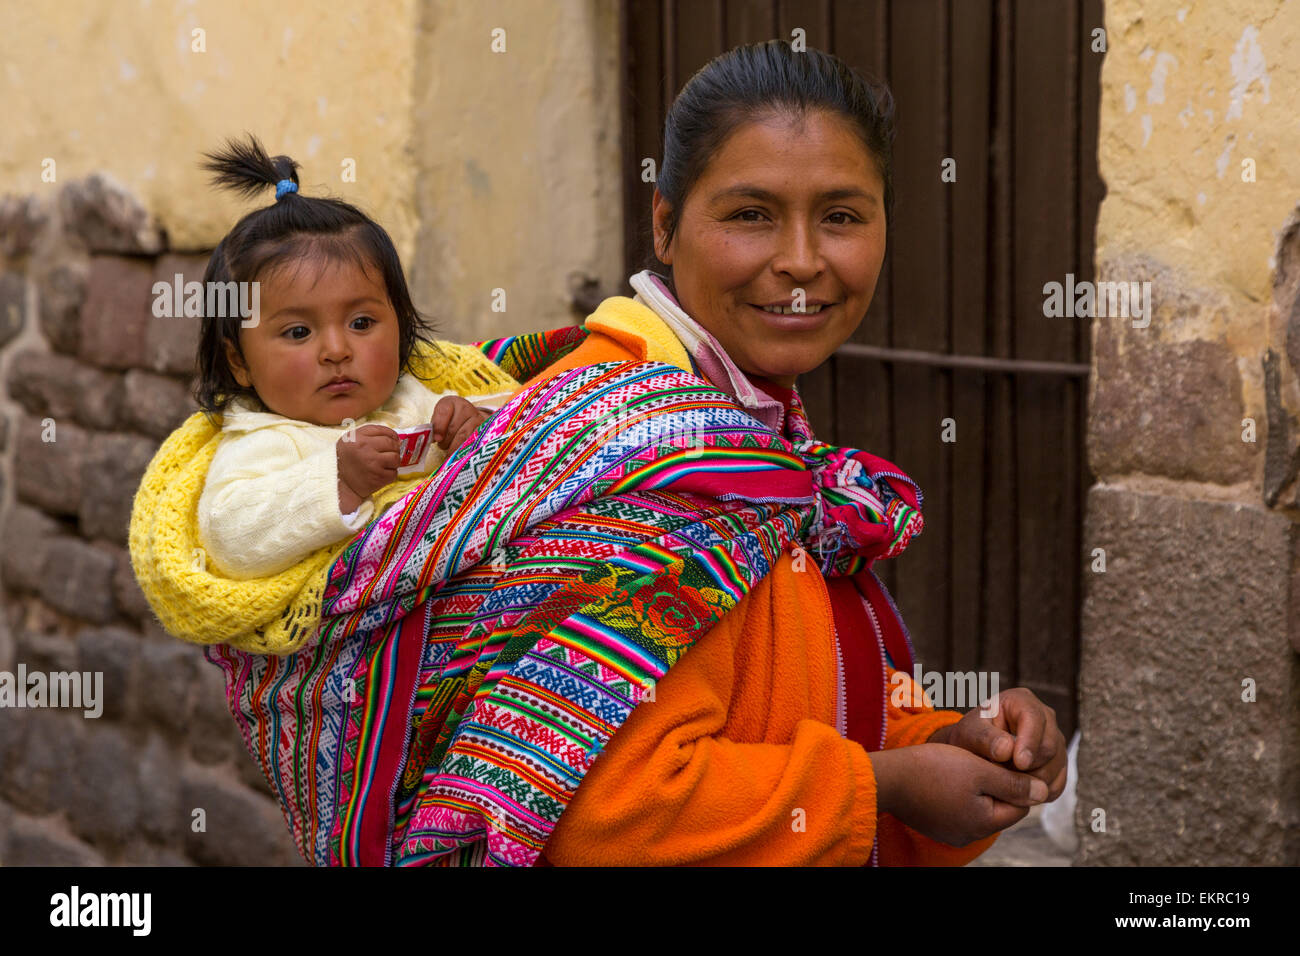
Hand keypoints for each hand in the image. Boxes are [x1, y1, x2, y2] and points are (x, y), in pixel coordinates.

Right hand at [336, 424, 399, 503]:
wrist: (338, 482)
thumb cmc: (345, 460)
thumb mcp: (350, 440)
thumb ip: (369, 434)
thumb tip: (395, 438)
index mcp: (358, 438)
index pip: (384, 431)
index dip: (392, 436)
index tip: (393, 440)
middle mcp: (366, 450)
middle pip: (392, 444)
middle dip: (394, 449)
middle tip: (388, 453)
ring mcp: (373, 464)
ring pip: (396, 458)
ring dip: (393, 462)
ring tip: (384, 464)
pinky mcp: (378, 478)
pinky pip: (394, 473)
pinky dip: (390, 474)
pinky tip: (380, 473)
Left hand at [431, 396, 490, 451]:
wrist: (471, 418)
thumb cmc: (452, 420)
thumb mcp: (441, 418)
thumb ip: (436, 426)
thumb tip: (436, 438)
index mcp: (451, 403)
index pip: (444, 412)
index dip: (439, 426)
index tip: (436, 439)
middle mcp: (466, 408)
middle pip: (453, 427)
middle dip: (445, 441)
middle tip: (442, 447)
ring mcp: (477, 418)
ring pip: (464, 436)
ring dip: (454, 447)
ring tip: (450, 453)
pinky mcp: (485, 429)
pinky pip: (474, 441)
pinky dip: (466, 450)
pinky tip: (461, 455)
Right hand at [869, 743, 1047, 846]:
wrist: (887, 777)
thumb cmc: (933, 769)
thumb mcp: (979, 769)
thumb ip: (1013, 782)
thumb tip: (1044, 792)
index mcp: (983, 823)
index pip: (1019, 803)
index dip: (1018, 778)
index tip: (1009, 757)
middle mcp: (968, 834)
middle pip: (999, 806)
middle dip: (998, 782)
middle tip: (988, 757)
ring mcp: (950, 831)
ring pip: (979, 806)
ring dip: (979, 786)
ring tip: (968, 763)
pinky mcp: (935, 823)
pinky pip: (959, 808)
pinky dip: (960, 793)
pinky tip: (950, 775)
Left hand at [927, 687, 1067, 800]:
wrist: (974, 752)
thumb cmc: (970, 737)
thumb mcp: (969, 733)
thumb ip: (984, 739)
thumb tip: (1007, 750)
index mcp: (1022, 701)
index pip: (1034, 718)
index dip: (1030, 742)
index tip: (1019, 763)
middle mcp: (1044, 718)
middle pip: (1050, 745)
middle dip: (1029, 766)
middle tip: (1006, 778)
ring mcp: (1054, 741)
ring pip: (1056, 766)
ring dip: (1033, 781)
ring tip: (1007, 783)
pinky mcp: (1057, 763)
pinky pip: (1058, 783)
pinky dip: (1040, 792)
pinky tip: (1019, 793)